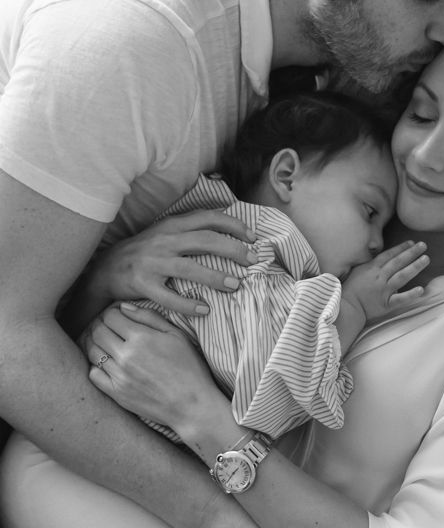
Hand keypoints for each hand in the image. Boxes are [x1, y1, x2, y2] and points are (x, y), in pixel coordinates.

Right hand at [84, 209, 257, 316]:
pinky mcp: (142, 284)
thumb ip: (191, 228)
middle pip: (205, 240)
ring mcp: (152, 262)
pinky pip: (168, 296)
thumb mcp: (165, 232)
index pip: (208, 218)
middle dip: (233, 249)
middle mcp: (164, 240)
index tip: (254, 237)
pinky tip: (205, 310)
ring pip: (189, 267)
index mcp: (172, 225)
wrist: (105, 269)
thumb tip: (227, 227)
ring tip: (236, 285)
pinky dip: (188, 305)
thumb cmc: (144, 251)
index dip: (233, 225)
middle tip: (253, 260)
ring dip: (215, 276)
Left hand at [85, 303, 219, 431]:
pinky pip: (93, 374)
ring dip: (98, 344)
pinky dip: (97, 366)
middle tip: (112, 329)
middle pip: (98, 332)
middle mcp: (125, 356)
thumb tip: (124, 307)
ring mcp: (119, 376)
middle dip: (102, 326)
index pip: (110, 316)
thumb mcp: (177, 335)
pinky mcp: (116, 393)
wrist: (192, 405)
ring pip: (93, 352)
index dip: (114, 313)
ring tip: (109, 344)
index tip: (120, 318)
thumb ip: (150, 318)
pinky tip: (108, 364)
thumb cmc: (190, 368)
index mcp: (141, 338)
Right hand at [341, 240, 428, 322]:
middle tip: (423, 245)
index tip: (412, 243)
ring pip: (402, 276)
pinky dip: (411, 294)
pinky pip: (400, 299)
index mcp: (372, 268)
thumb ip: (370, 265)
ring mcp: (384, 290)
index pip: (389, 255)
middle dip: (411, 253)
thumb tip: (380, 258)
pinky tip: (421, 289)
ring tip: (426, 259)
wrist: (345, 307)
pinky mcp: (386, 304)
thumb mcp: (357, 272)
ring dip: (415, 266)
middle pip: (398, 262)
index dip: (401, 248)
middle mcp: (379, 277)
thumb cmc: (349, 289)